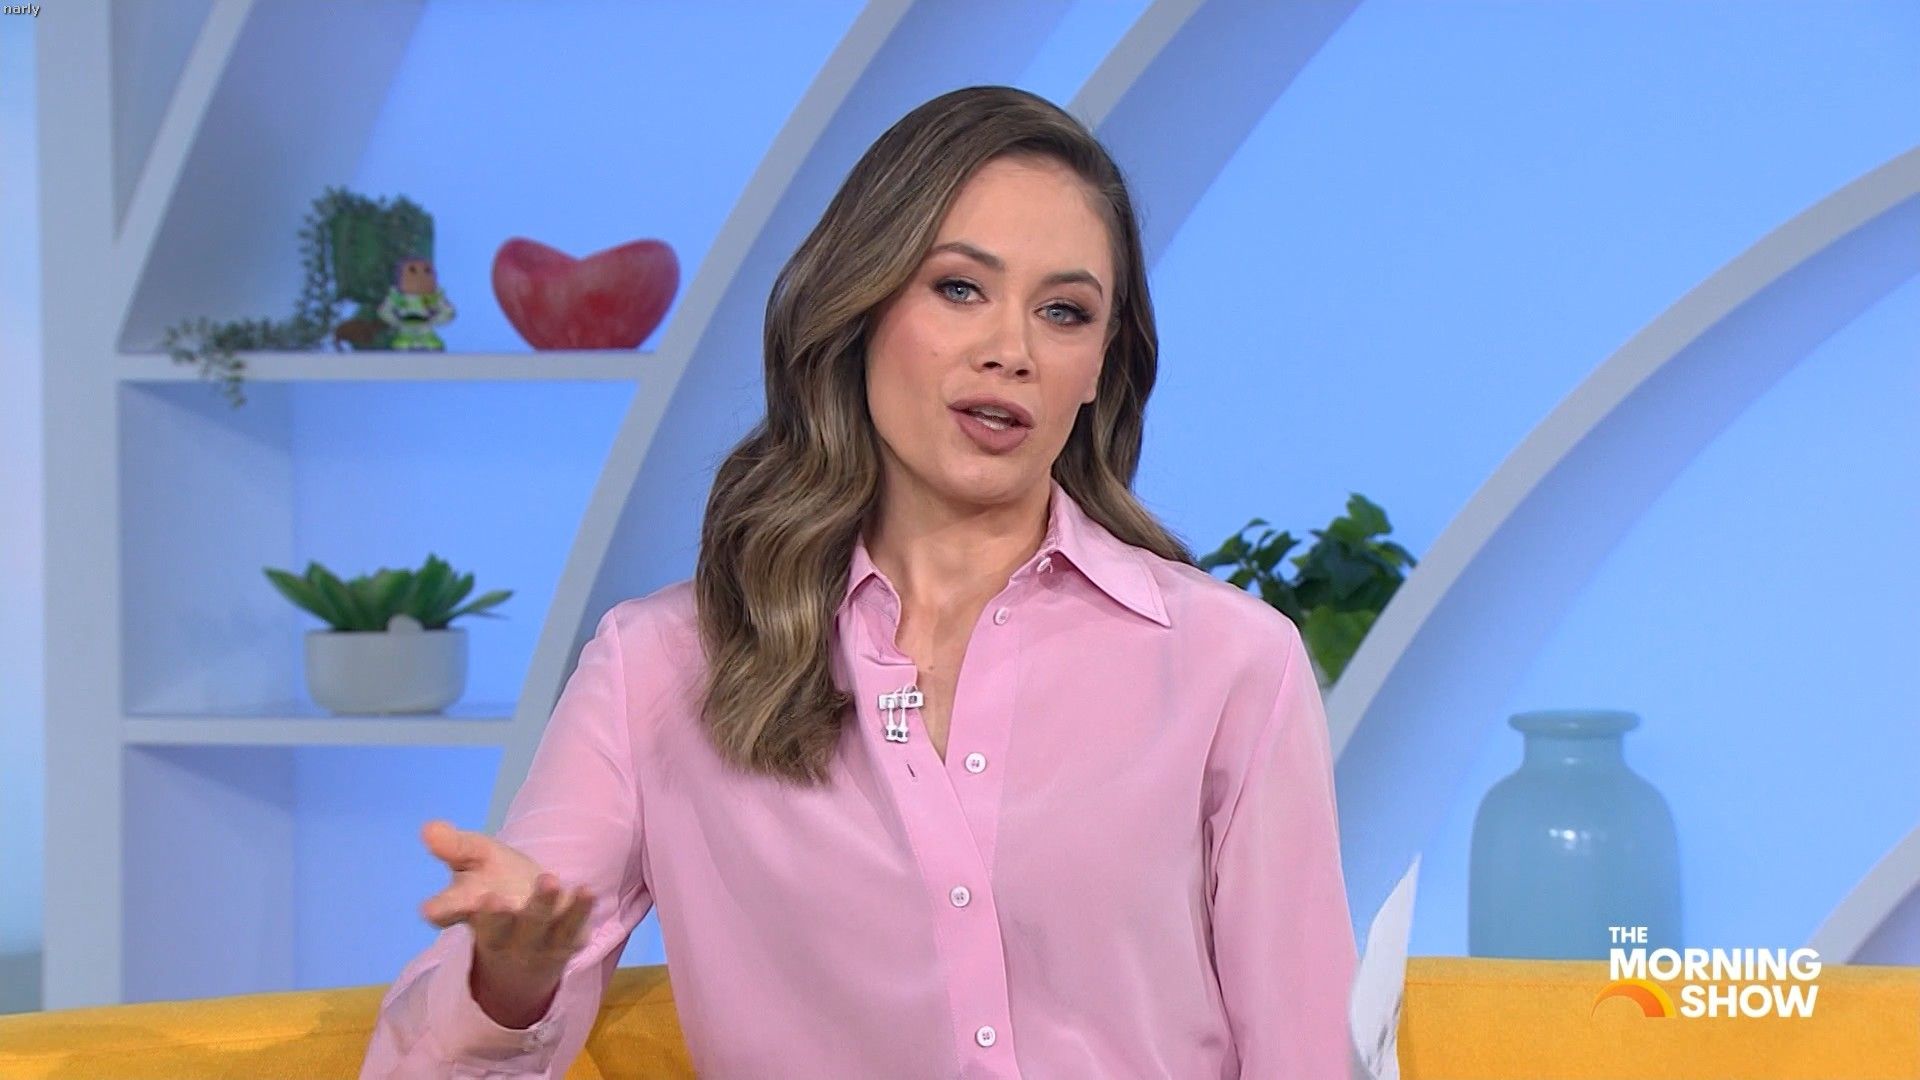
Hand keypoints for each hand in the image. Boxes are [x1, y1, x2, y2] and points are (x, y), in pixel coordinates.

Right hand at [418, 819, 596, 1026]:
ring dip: (542, 905)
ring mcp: (533, 942)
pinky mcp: (566, 941)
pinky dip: (580, 910)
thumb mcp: (476, 861)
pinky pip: (573, 928)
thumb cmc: (497, 886)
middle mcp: (498, 934)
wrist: (534, 934)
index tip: (430, 909)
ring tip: (549, 880)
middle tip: (493, 898)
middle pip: (494, 930)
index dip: (441, 911)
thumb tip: (429, 829)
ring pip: (536, 927)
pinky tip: (586, 890)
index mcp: (469, 912)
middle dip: (495, 916)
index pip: (450, 913)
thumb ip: (456, 847)